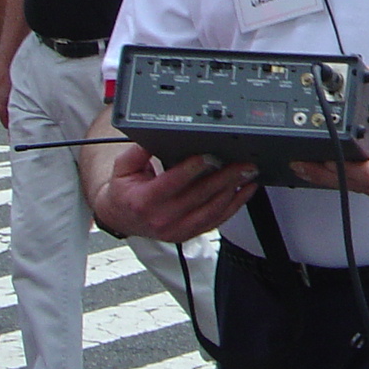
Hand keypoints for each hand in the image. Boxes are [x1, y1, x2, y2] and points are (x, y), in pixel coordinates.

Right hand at [92, 141, 258, 241]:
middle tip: (242, 164)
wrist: (120, 218)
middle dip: (224, 178)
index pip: (173, 183)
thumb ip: (140, 150)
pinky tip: (244, 192)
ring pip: (211, 210)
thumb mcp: (123, 166)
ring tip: (248, 174)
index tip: (211, 156)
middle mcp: (162, 218)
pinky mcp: (188, 234)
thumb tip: (158, 134)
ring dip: (234, 192)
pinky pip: (215, 221)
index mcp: (144, 201)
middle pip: (199, 196)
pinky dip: (234, 206)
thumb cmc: (124, 191)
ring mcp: (176, 230)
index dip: (193, 169)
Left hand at [288, 67, 368, 202]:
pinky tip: (334, 171)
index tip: (325, 158)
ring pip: (361, 190)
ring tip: (310, 168)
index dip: (344, 168)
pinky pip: (368, 191)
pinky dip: (350, 181)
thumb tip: (354, 70)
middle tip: (302, 165)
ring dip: (335, 180)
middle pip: (359, 184)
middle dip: (328, 174)